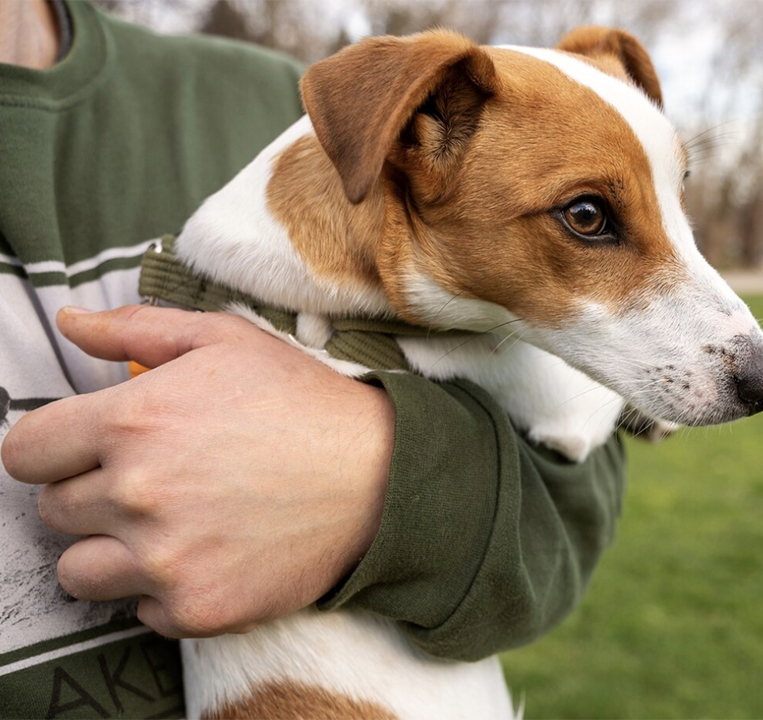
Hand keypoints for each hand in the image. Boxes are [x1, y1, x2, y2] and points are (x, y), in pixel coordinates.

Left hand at [1, 306, 392, 637]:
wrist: (379, 476)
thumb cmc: (303, 404)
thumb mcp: (226, 341)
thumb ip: (138, 329)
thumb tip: (71, 324)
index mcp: (135, 420)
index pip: (23, 452)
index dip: (52, 449)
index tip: (84, 452)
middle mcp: (139, 493)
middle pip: (52, 511)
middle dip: (92, 493)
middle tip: (153, 481)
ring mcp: (167, 559)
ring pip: (79, 571)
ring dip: (111, 551)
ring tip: (170, 525)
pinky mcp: (198, 608)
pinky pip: (139, 610)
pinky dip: (163, 588)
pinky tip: (208, 554)